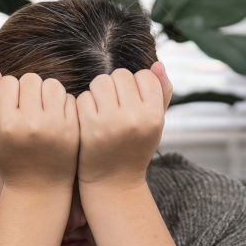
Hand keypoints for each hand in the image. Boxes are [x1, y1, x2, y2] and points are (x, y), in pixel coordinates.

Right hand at [0, 70, 79, 191]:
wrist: (40, 188)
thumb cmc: (11, 158)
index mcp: (7, 125)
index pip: (7, 83)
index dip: (7, 92)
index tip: (10, 107)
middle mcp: (31, 124)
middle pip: (30, 79)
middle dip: (27, 90)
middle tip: (27, 108)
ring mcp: (55, 126)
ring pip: (51, 84)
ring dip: (46, 93)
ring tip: (42, 110)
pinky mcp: (73, 129)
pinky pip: (68, 98)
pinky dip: (61, 104)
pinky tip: (56, 119)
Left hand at [76, 61, 173, 188]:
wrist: (113, 182)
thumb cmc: (135, 147)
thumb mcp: (154, 124)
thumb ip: (161, 94)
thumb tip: (156, 63)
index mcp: (154, 116)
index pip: (145, 76)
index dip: (137, 87)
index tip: (134, 103)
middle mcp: (134, 118)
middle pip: (121, 75)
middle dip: (117, 87)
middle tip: (116, 107)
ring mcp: (110, 122)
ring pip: (101, 81)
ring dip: (99, 92)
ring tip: (103, 110)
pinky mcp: (88, 127)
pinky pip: (84, 97)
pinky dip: (85, 106)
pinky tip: (91, 121)